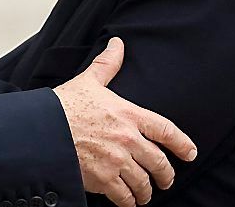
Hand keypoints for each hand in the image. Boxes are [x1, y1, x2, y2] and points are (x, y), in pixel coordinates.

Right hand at [54, 38, 196, 206]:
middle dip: (166, 175)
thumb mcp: (89, 81)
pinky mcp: (103, 180)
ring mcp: (117, 161)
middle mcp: (128, 139)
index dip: (182, 144)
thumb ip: (107, 64)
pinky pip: (124, 197)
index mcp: (129, 114)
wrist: (43, 129)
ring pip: (143, 182)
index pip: (166, 130)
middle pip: (159, 162)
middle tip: (167, 180)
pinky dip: (129, 202)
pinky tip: (128, 202)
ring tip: (145, 195)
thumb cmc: (64, 104)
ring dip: (146, 191)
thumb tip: (117, 44)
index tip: (190, 154)